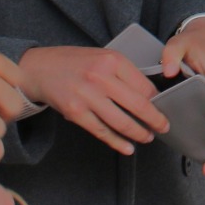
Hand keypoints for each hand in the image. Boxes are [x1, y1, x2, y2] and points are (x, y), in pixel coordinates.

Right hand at [16, 46, 169, 155]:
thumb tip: (149, 94)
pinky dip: (117, 142)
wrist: (39, 68)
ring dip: (138, 133)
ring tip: (147, 137)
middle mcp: (100, 77)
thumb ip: (123, 72)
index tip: (164, 107)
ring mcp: (86, 95)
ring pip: (121, 121)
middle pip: (138, 104)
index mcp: (112, 60)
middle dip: (155, 120)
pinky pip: (101, 131)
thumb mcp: (102, 57)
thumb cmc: (75, 63)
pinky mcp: (75, 112)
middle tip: (164, 126)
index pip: (144, 84)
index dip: (157, 99)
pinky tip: (127, 147)